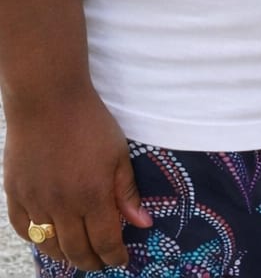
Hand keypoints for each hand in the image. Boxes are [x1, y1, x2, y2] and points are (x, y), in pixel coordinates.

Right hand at [4, 86, 152, 270]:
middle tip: (100, 262)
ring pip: (50, 246)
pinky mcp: (15, 194)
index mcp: (93, 195)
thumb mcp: (119, 152)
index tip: (120, 260)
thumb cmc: (89, 122)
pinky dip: (37, 239)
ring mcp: (36, 202)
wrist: (49, 99)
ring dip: (66, 255)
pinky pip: (24, 230)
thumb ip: (127, 191)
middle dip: (92, 262)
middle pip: (77, 251)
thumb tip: (143, 224)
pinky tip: (49, 237)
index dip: (114, 257)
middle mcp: (62, 205)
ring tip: (78, 254)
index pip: (105, 242)